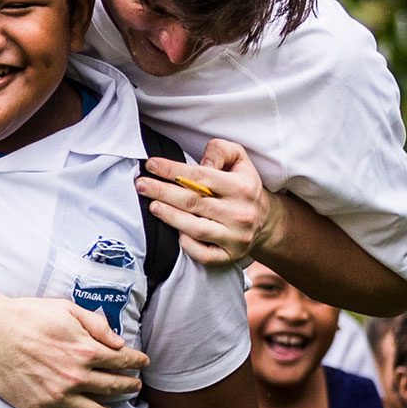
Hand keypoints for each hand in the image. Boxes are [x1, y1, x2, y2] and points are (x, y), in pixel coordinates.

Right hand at [0, 296, 148, 407]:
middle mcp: (76, 376)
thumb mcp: (66, 308)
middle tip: (135, 387)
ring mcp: (59, 395)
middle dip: (128, 387)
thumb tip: (119, 341)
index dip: (136, 362)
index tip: (142, 363)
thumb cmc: (26, 315)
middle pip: (112, 387)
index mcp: (85, 350)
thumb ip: (96, 324)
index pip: (121, 360)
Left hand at [136, 139, 280, 266]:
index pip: (200, 177)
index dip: (172, 170)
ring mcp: (236, 238)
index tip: (151, 165)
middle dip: (163, 192)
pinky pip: (204, 254)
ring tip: (152, 206)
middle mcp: (240, 213)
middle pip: (194, 202)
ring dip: (170, 217)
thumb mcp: (239, 159)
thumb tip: (201, 162)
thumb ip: (220, 151)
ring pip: (197, 228)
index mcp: (242, 187)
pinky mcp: (230, 256)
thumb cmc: (242, 185)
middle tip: (141, 184)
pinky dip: (187, 244)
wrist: (265, 220)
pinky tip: (174, 232)